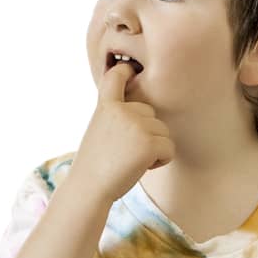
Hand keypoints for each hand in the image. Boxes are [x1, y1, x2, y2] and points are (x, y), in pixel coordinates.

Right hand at [70, 57, 175, 204]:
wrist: (88, 188)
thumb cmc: (94, 167)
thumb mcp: (99, 131)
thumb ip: (116, 117)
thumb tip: (142, 113)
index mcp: (106, 106)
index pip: (116, 78)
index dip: (125, 71)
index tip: (129, 69)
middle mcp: (122, 110)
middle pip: (152, 115)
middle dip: (147, 134)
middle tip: (126, 153)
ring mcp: (136, 124)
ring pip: (163, 132)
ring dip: (154, 149)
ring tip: (131, 160)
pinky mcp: (149, 142)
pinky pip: (169, 148)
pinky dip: (161, 160)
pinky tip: (141, 167)